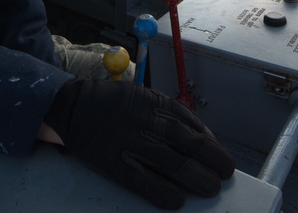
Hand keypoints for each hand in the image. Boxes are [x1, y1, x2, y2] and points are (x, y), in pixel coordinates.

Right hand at [42, 79, 234, 209]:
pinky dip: (162, 192)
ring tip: (210, 188)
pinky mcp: (113, 163)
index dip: (212, 143)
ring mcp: (130, 143)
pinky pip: (142, 181)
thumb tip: (202, 136)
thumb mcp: (144, 97)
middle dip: (213, 160)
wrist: (72, 106)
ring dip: (196, 178)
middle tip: (225, 173)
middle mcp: (146, 122)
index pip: (193, 125)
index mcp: (155, 104)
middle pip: (189, 145)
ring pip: (172, 164)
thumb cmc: (113, 104)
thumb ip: (171, 113)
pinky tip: (178, 201)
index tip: (220, 155)